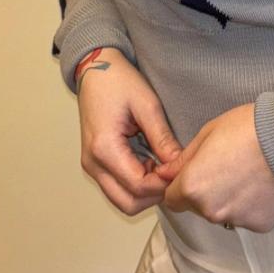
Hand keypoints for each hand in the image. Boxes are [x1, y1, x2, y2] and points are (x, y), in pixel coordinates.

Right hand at [76, 49, 182, 217]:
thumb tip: (180, 166)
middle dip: (154, 194)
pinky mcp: (95, 164)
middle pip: (128, 203)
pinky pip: (117, 187)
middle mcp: (93, 163)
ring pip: (122, 200)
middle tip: (173, 173)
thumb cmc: (118, 81)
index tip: (181, 169)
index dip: (164, 184)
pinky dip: (136, 184)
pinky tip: (151, 163)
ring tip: (162, 166)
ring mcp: (92, 165)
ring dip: (145, 191)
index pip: (138, 186)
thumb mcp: (148, 106)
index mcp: (104, 148)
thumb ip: (163, 140)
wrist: (95, 69)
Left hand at [154, 103, 273, 233]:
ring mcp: (237, 220)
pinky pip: (247, 217)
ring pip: (223, 213)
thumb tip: (165, 173)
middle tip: (227, 167)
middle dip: (206, 191)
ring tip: (248, 173)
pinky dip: (251, 204)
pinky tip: (262, 184)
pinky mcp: (260, 224)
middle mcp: (211, 210)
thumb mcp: (208, 133)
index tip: (196, 173)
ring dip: (229, 199)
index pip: (172, 199)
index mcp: (192, 187)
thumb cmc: (249, 128)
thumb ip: (183, 159)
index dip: (181, 186)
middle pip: (198, 207)